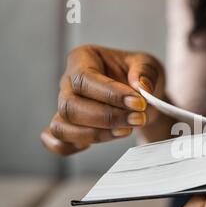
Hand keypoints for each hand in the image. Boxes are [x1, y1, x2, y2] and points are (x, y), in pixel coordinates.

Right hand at [41, 45, 167, 155]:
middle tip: (139, 119)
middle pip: (70, 107)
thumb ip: (144, 72)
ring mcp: (65, 106)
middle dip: (107, 118)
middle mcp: (68, 82)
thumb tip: (141, 87)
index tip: (138, 103)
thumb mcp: (148, 64)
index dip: (110, 95)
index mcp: (82, 58)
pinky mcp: (69, 126)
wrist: (140, 96)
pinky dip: (70, 147)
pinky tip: (94, 142)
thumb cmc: (138, 75)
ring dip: (96, 134)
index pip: (84, 79)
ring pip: (62, 127)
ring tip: (127, 130)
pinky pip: (57, 141)